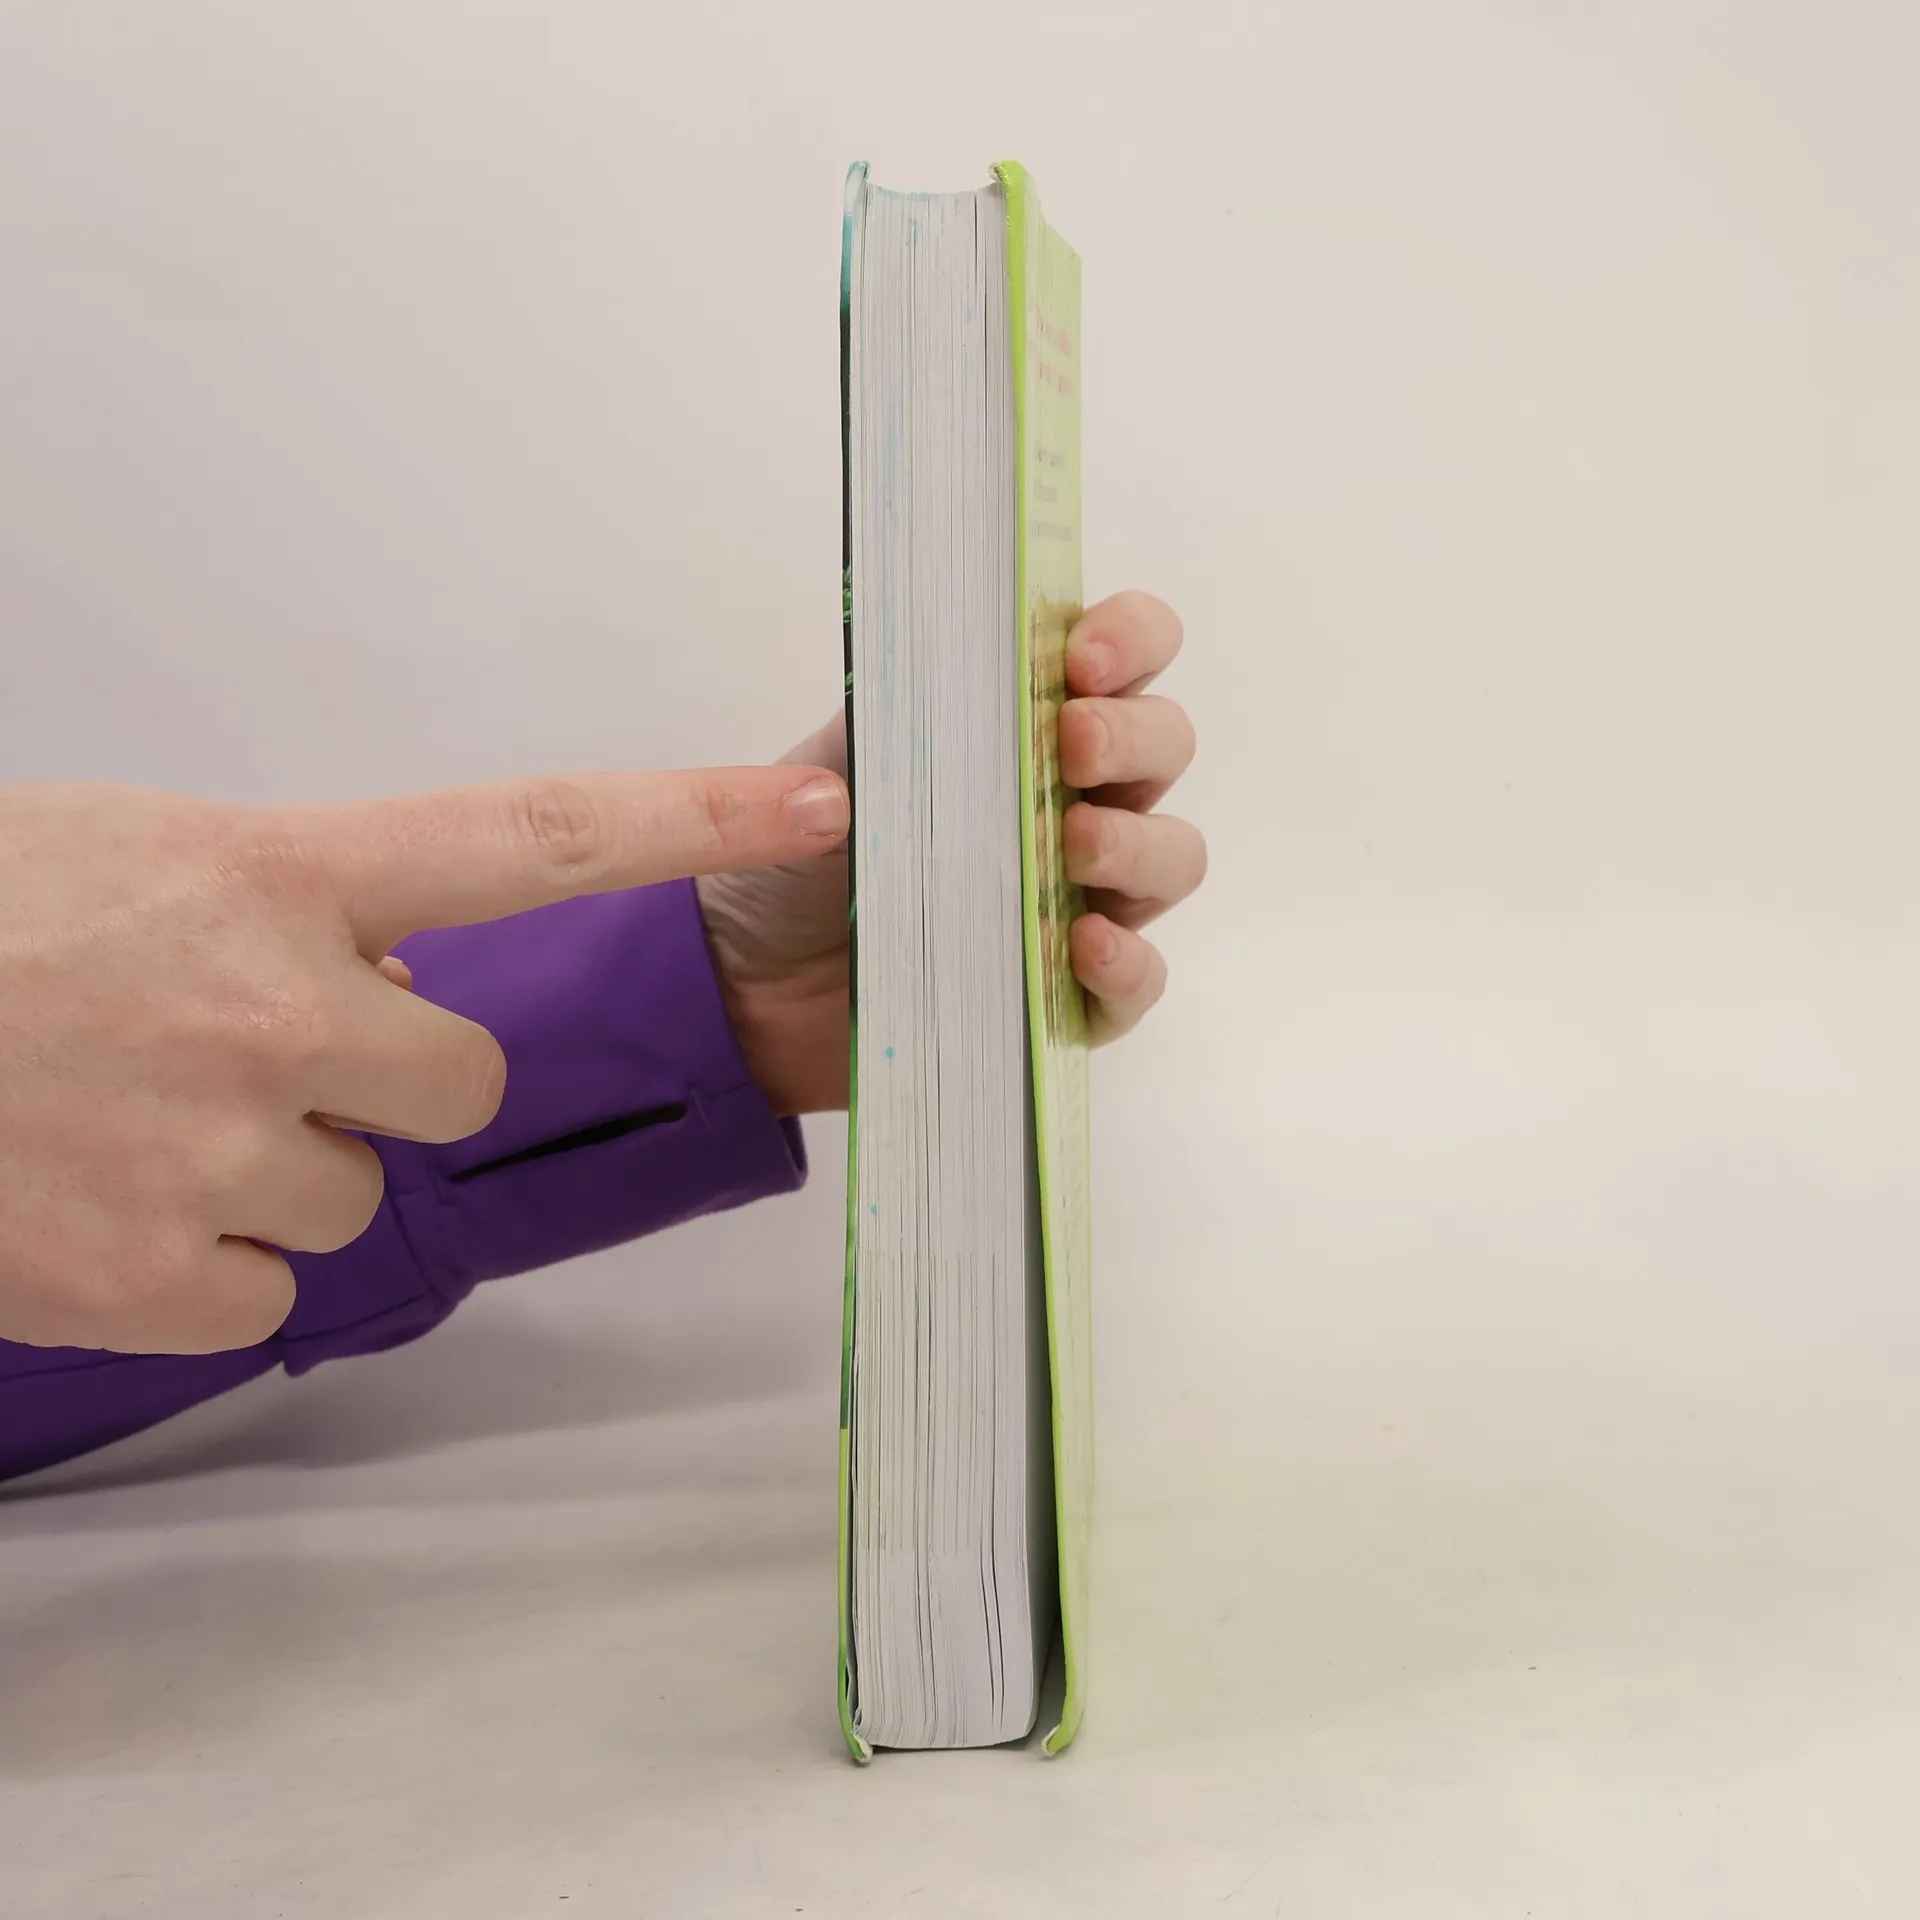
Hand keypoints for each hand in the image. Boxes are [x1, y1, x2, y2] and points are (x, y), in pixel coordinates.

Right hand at [0, 765, 849, 1352]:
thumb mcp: (147, 861)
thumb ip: (300, 913)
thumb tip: (406, 986)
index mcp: (274, 875)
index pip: (531, 834)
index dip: (692, 821)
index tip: (823, 811)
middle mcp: (272, 1009)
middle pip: (461, 1084)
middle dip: (391, 1082)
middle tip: (267, 1057)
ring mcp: (218, 1153)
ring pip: (359, 1192)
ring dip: (279, 1169)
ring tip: (141, 1117)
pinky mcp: (155, 1281)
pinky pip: (269, 1289)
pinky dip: (206, 1261)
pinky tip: (104, 1200)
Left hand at [698, 591, 1204, 1112]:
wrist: (746, 979)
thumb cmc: (799, 853)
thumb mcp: (837, 763)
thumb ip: (899, 712)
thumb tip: (950, 681)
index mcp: (1026, 722)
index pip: (1127, 652)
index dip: (1130, 639)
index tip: (1083, 660)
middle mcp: (1073, 799)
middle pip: (1165, 746)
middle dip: (1132, 734)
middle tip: (1072, 743)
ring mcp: (1081, 896)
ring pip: (1173, 856)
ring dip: (1139, 841)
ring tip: (1073, 845)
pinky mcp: (1067, 994)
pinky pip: (1139, 980)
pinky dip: (1127, 960)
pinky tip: (1081, 945)